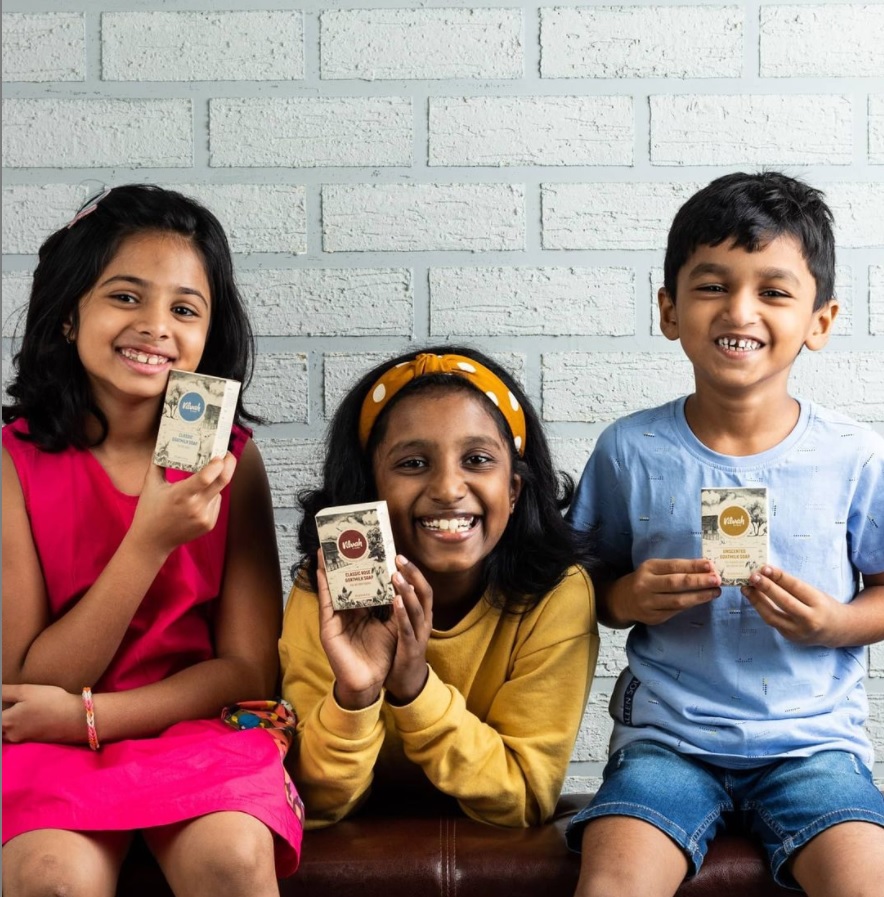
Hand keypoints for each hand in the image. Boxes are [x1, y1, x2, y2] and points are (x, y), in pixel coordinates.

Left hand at [2, 684, 82, 743]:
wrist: (75, 718)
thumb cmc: (51, 701)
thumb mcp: (27, 691)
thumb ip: (5, 691)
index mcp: (6, 721)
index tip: (3, 702)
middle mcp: (10, 734)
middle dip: (2, 717)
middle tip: (7, 705)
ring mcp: (22, 739)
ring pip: (6, 733)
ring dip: (6, 724)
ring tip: (15, 712)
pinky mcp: (33, 740)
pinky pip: (17, 735)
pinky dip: (16, 727)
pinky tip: (26, 718)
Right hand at [130, 453, 236, 556]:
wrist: (152, 542)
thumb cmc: (149, 511)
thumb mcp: (151, 485)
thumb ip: (159, 462)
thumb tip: (163, 442)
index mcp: (180, 495)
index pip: (205, 477)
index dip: (218, 464)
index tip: (221, 453)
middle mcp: (196, 507)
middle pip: (223, 481)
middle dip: (229, 464)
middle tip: (228, 454)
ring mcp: (205, 517)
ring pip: (218, 491)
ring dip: (214, 483)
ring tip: (199, 483)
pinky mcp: (210, 524)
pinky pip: (216, 502)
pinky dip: (210, 496)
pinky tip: (196, 500)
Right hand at [316, 551, 397, 709]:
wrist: (370, 683)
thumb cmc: (380, 657)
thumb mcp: (392, 626)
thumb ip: (395, 607)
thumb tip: (403, 584)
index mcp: (363, 611)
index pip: (364, 583)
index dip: (366, 567)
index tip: (369, 546)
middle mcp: (348, 611)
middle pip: (346, 582)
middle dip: (346, 562)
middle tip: (345, 538)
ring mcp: (337, 617)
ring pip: (333, 587)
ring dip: (329, 567)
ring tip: (326, 546)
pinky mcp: (329, 626)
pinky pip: (326, 601)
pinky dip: (323, 584)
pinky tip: (321, 569)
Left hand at [384, 556, 431, 704]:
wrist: (406, 682)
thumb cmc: (401, 649)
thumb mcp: (400, 624)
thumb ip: (395, 607)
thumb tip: (380, 584)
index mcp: (421, 614)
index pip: (421, 588)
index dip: (413, 572)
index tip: (400, 556)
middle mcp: (424, 622)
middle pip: (424, 592)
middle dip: (413, 574)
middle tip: (399, 558)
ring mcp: (419, 635)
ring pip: (418, 608)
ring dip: (408, 590)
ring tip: (397, 575)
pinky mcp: (411, 648)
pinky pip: (407, 629)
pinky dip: (402, 614)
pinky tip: (395, 601)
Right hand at [610, 558, 721, 625]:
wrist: (621, 601)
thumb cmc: (645, 580)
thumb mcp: (654, 569)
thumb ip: (676, 568)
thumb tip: (706, 568)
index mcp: (648, 568)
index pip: (674, 566)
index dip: (693, 566)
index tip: (711, 565)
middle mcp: (646, 585)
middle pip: (676, 583)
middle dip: (699, 581)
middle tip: (717, 579)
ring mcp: (649, 603)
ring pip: (678, 601)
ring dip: (699, 596)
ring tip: (715, 592)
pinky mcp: (654, 618)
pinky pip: (676, 611)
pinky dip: (691, 605)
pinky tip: (702, 600)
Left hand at [741, 566, 844, 645]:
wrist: (837, 630)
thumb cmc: (823, 605)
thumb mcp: (814, 592)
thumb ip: (792, 586)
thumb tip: (766, 573)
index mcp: (819, 603)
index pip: (796, 588)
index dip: (779, 577)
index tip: (765, 568)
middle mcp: (810, 619)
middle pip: (784, 602)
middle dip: (766, 588)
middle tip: (752, 577)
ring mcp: (799, 632)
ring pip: (772, 615)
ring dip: (756, 600)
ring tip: (746, 588)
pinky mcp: (790, 637)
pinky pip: (772, 621)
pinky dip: (761, 609)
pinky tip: (753, 599)